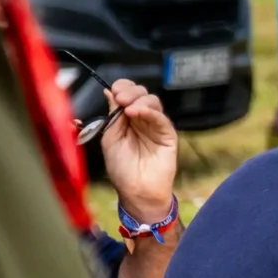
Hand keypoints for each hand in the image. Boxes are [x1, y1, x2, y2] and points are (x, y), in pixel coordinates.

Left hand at [98, 78, 176, 229]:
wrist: (136, 190)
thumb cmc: (122, 168)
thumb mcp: (110, 137)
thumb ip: (112, 116)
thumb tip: (109, 92)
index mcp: (127, 118)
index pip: (127, 94)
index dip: (121, 88)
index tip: (113, 91)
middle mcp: (142, 119)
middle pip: (141, 93)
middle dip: (129, 91)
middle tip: (120, 99)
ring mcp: (156, 126)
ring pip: (153, 101)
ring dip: (139, 100)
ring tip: (128, 109)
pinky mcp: (168, 135)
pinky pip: (161, 118)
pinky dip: (150, 112)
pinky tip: (138, 113)